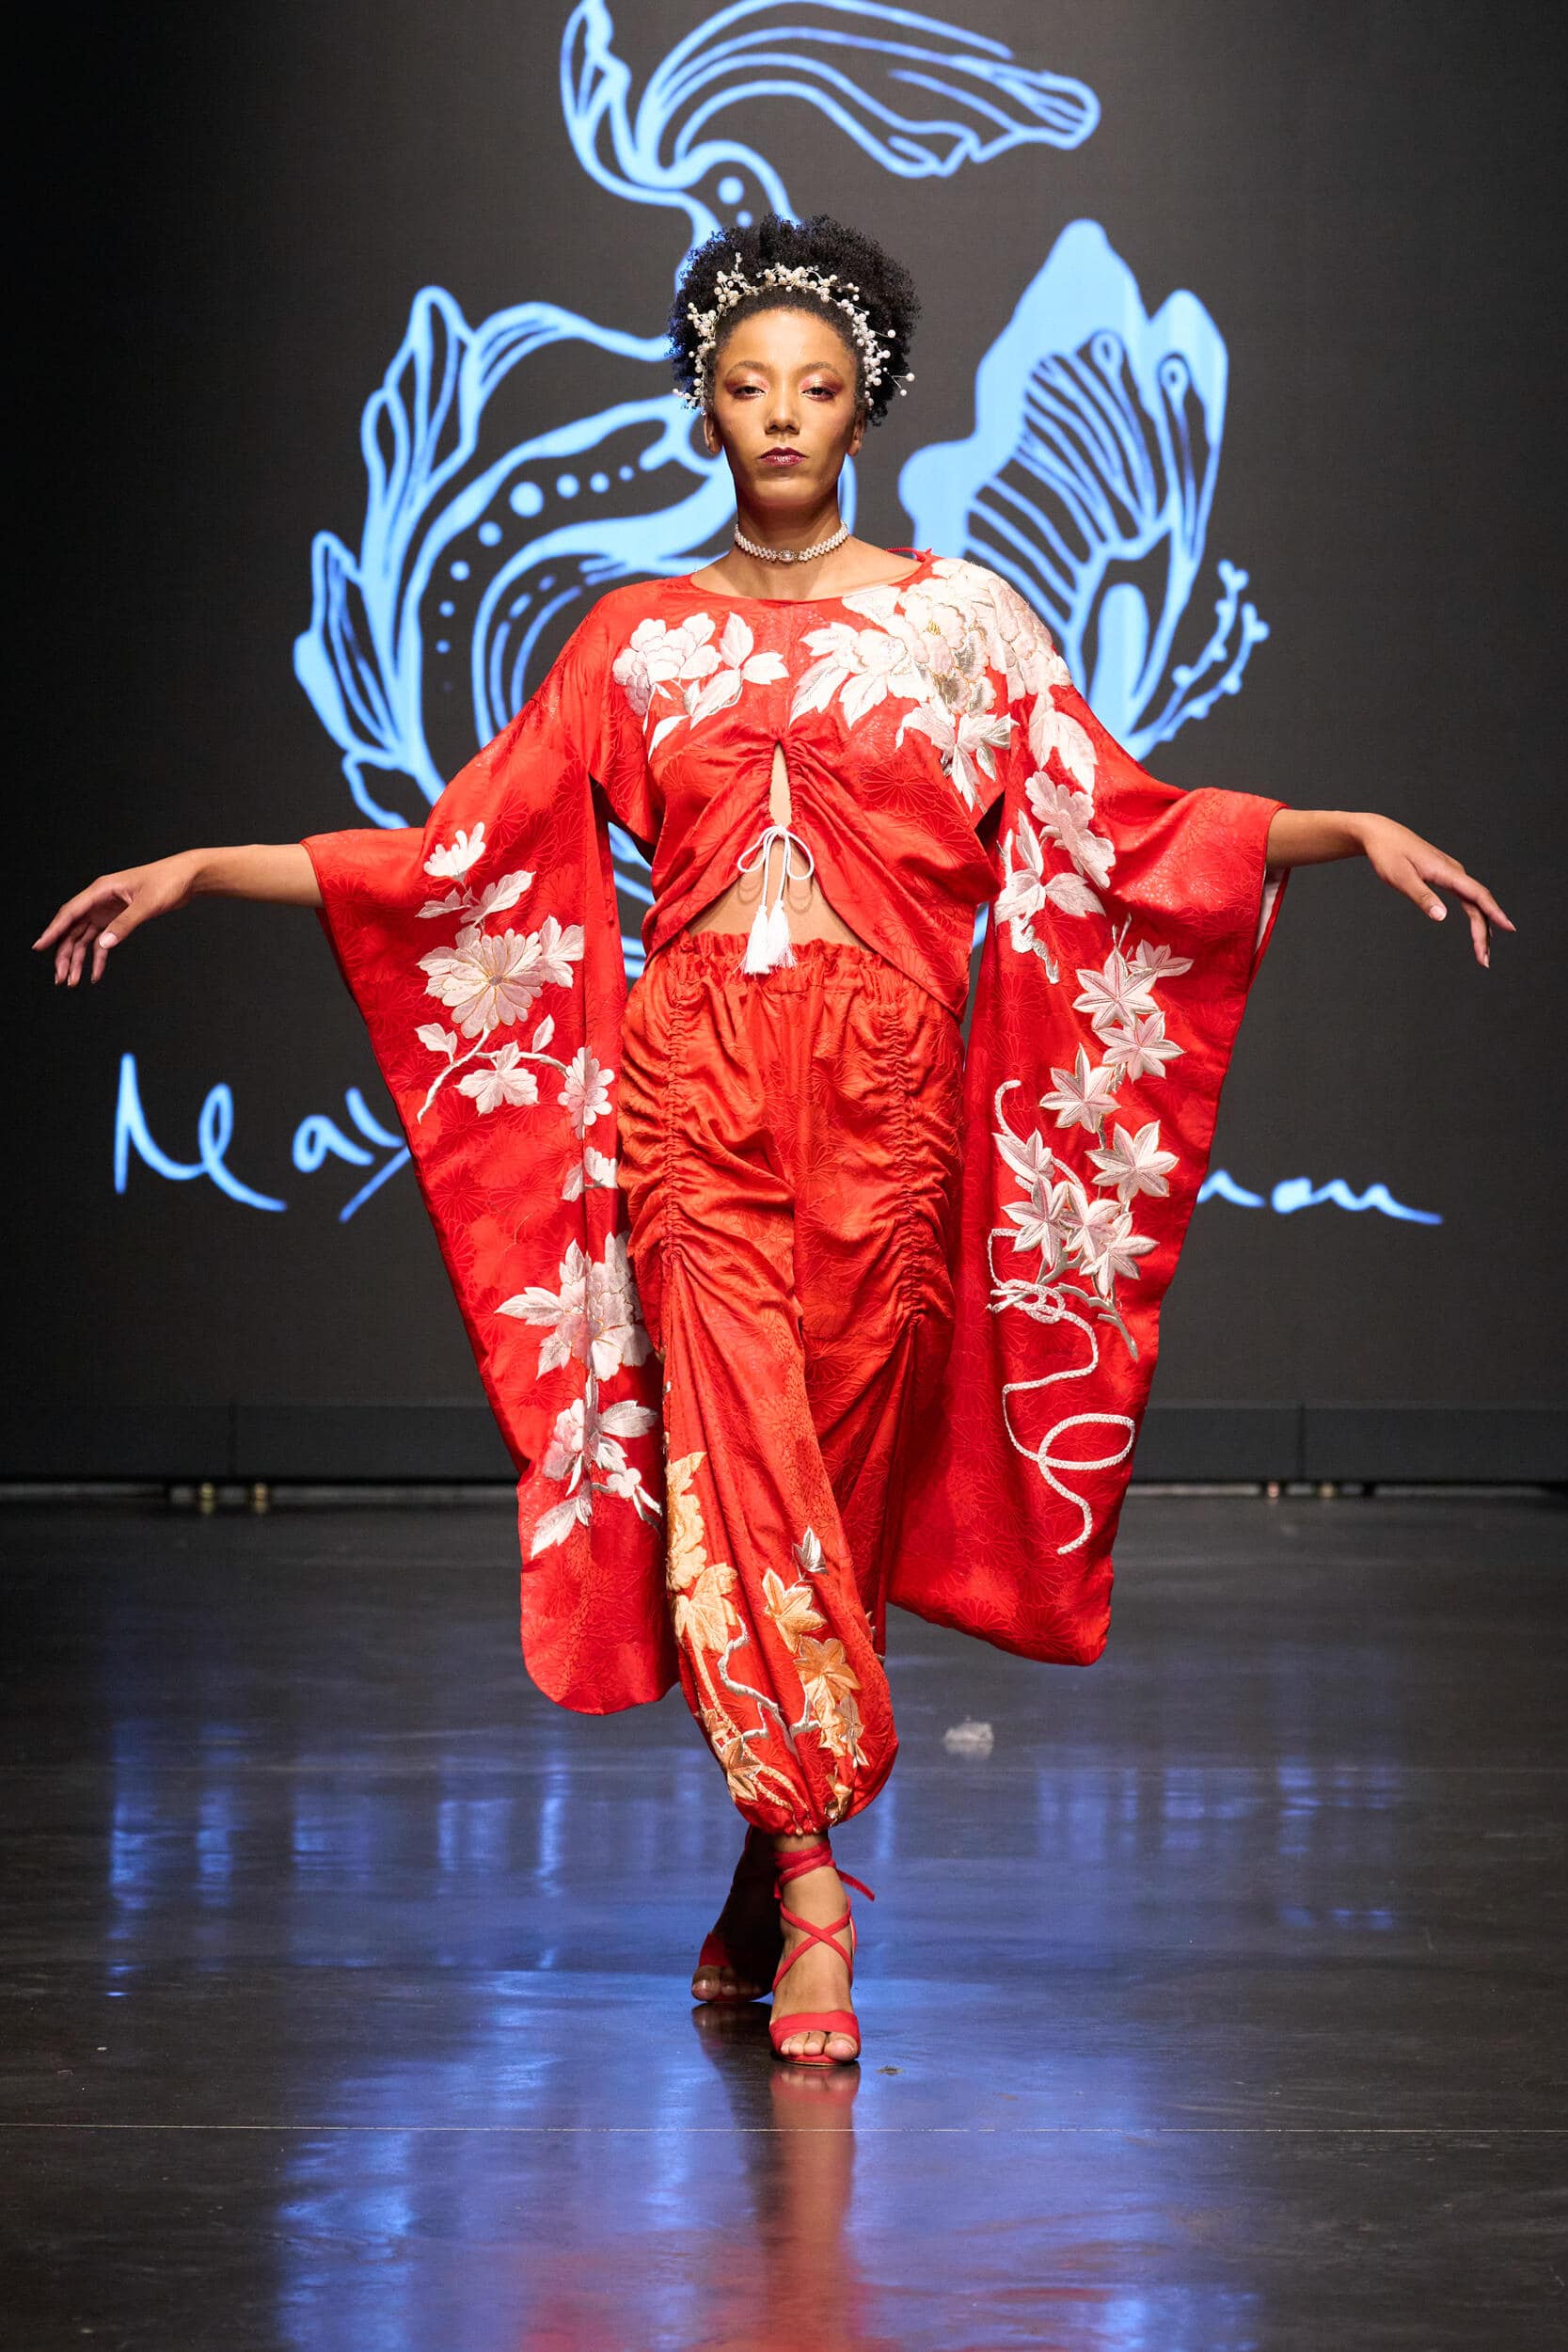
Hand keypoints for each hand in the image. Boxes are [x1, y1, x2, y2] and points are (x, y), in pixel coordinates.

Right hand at [33, 851, 203, 985]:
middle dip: (64, 954)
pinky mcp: (118, 919)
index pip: (70, 913)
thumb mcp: (146, 904)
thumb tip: (103, 944)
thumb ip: (125, 924)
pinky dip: (98, 958)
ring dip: (78, 959)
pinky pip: (102, 941)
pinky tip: (95, 974)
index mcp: (100, 890)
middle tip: (60, 977)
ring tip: (72, 981)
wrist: (187, 877)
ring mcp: (107, 910)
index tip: (39, 946)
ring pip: (84, 938)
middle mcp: (99, 900)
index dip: (53, 931)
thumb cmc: (167, 881)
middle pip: (73, 929)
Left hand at [1354, 814, 1514, 967]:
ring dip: (1481, 927)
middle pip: (1479, 904)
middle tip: (1484, 960)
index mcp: (1447, 871)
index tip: (1508, 927)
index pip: (1477, 895)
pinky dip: (1474, 915)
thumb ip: (1422, 897)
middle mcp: (1454, 872)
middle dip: (1484, 932)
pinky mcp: (1446, 876)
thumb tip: (1441, 917)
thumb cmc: (1388, 854)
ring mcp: (1451, 874)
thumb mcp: (1401, 878)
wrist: (1381, 835)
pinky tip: (1477, 928)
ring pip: (1474, 902)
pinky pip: (1467, 898)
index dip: (1494, 912)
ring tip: (1482, 952)